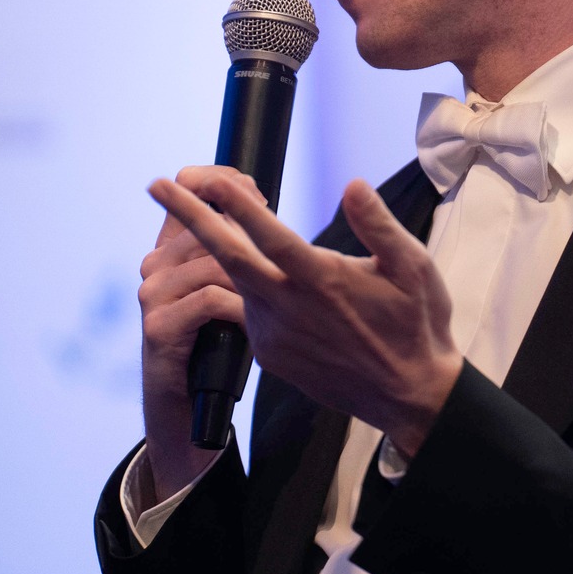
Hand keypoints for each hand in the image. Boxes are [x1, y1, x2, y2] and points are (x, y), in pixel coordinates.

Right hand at [136, 165, 258, 503]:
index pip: (190, 189)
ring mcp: (152, 296)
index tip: (255, 187)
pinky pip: (208, 300)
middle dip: (249, 234)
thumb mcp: (230, 291)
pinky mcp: (158, 329)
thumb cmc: (219, 348)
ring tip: (267, 301)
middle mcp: (155, 265)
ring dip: (249, 279)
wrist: (191, 416)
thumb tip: (261, 206)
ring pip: (213, 262)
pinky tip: (251, 323)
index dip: (221, 180)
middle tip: (276, 255)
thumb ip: (235, 250)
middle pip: (209, 224)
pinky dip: (237, 309)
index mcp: (172, 248)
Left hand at [148, 170, 463, 457]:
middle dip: (188, 217)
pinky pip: (246, 310)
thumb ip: (379, 225)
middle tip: (156, 184)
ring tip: (193, 213)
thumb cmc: (416, 325)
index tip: (209, 178)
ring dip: (211, 248)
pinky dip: (234, 283)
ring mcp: (275, 335)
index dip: (237, 205)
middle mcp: (290, 309)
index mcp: (323, 282)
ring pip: (236, 282)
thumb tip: (353, 184)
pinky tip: (237, 264)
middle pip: (227, 256)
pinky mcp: (270, 355)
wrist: (409, 395)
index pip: (269, 236)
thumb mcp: (414, 268)